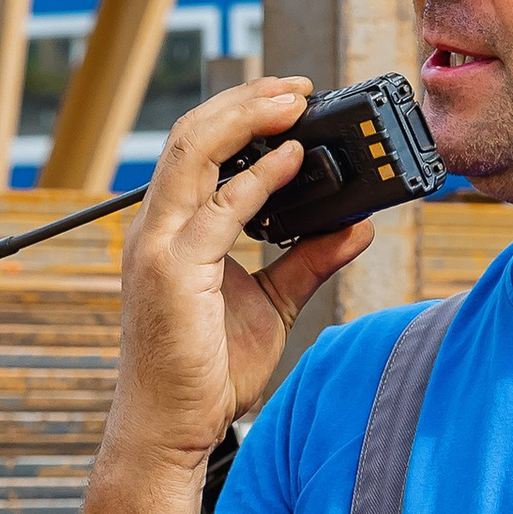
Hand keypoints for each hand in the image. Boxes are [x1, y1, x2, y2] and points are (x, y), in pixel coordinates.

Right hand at [102, 79, 376, 473]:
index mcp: (170, 229)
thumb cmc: (208, 371)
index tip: (290, 97)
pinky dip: (258, 179)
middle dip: (244, 101)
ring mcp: (159, 248)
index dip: (239, 113)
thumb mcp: (273, 304)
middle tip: (297, 86)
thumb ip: (309, 260)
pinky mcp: (173, 274)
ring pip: (192, 154)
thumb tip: (356, 226)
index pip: (196, 148)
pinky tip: (292, 161)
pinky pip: (219, 212)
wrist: (170, 427)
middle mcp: (156, 229)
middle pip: (189, 136)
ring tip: (293, 101)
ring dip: (246, 119)